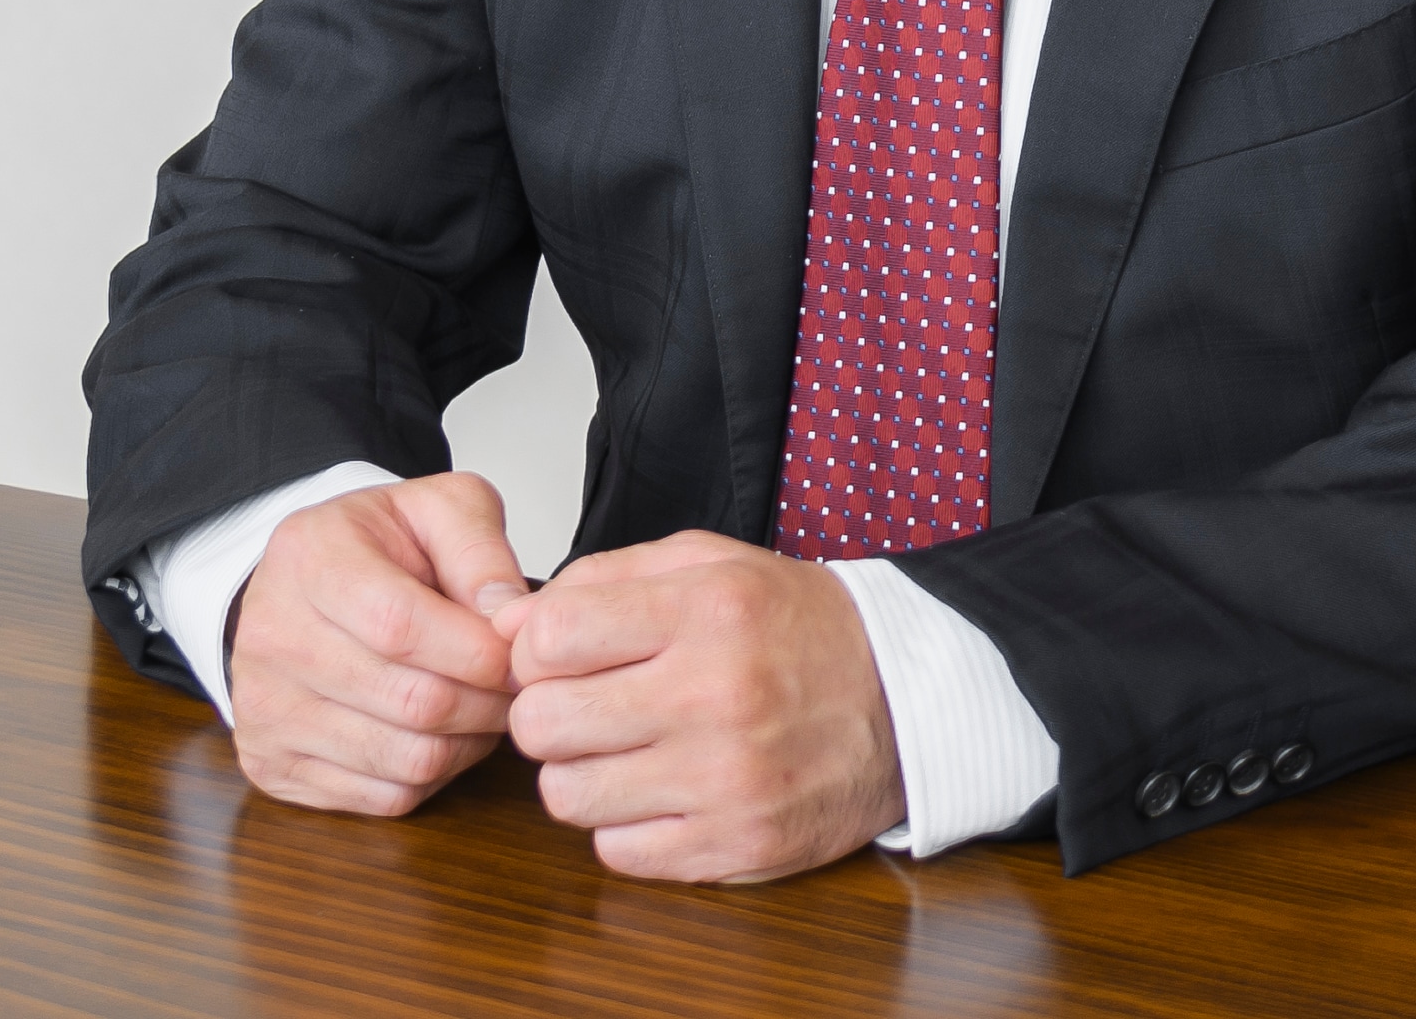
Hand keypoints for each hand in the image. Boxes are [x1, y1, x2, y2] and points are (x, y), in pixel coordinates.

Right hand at [224, 472, 529, 817]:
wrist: (302, 585)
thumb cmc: (377, 547)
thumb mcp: (437, 509)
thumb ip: (479, 550)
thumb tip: (509, 616)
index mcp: (309, 557)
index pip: (400, 626)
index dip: (477, 652)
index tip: (518, 654)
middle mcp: (272, 637)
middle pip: (411, 702)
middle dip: (487, 702)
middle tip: (515, 688)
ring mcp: (264, 709)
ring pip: (405, 760)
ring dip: (468, 743)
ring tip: (484, 707)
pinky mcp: (272, 765)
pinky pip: (383, 798)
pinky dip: (434, 777)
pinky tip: (443, 735)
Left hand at [496, 529, 902, 881]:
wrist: (904, 700)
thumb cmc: (799, 629)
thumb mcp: (711, 563)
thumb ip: (605, 578)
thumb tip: (511, 626)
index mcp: (707, 611)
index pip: (548, 639)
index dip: (536, 649)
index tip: (561, 655)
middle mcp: (716, 695)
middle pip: (543, 724)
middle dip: (550, 713)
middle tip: (587, 706)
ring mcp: (727, 780)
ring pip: (567, 796)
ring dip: (583, 774)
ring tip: (625, 750)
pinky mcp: (737, 846)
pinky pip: (616, 852)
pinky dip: (626, 825)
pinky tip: (663, 791)